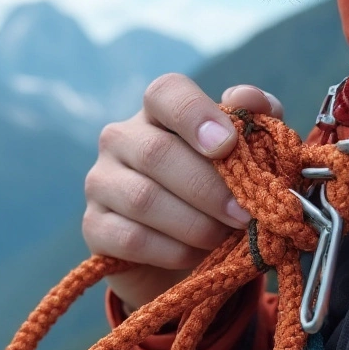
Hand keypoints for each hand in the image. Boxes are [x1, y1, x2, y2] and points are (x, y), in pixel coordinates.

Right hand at [83, 78, 283, 310]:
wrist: (188, 255)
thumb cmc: (218, 196)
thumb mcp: (246, 160)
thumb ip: (254, 125)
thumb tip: (250, 100)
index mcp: (158, 113)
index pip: (166, 93)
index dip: (196, 114)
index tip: (227, 145)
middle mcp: (120, 139)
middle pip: (156, 152)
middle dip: (208, 188)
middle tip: (244, 214)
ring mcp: (101, 182)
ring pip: (143, 198)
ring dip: (193, 223)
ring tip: (222, 238)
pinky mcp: (94, 226)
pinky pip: (131, 238)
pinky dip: (171, 250)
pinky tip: (193, 255)